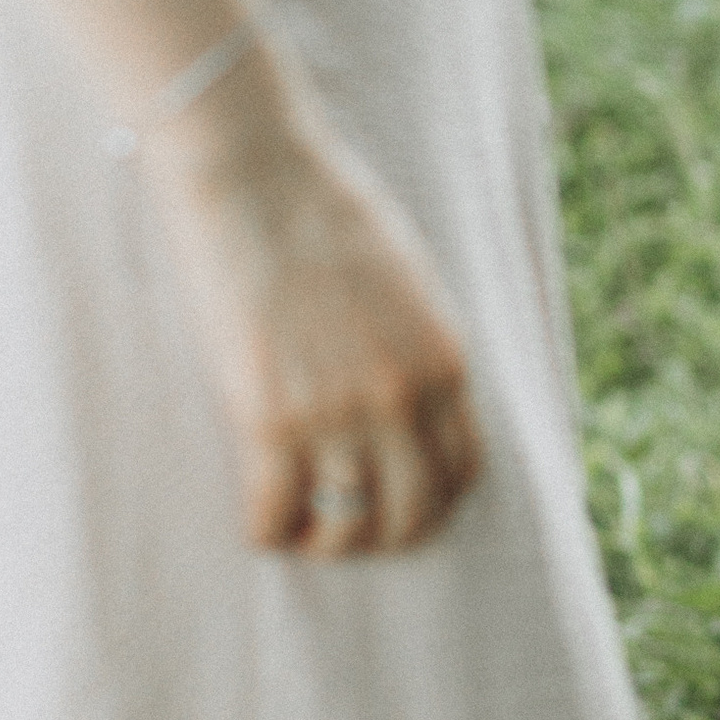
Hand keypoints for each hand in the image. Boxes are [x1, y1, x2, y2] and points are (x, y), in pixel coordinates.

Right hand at [149, 73, 484, 555]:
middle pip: (412, 513)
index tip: (400, 505)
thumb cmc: (326, 216)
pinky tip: (259, 519)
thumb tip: (413, 410)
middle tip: (346, 531)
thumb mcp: (409, 284)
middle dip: (381, 536)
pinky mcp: (268, 417)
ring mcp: (337, 411)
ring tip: (300, 529)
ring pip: (345, 527)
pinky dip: (267, 530)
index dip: (433, 503)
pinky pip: (276, 513)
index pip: (463, 471)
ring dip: (323, 540)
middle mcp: (402, 397)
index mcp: (445, 360)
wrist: (256, 178)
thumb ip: (418, 350)